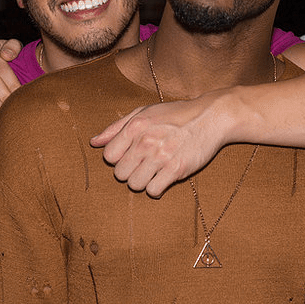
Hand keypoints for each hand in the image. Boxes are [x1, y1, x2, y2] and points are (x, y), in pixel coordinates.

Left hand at [90, 93, 227, 197]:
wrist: (210, 117)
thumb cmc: (175, 115)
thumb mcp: (144, 112)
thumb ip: (116, 127)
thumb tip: (94, 142)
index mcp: (135, 126)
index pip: (109, 156)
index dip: (118, 158)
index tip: (131, 155)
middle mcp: (145, 141)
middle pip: (120, 174)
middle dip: (129, 172)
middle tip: (143, 164)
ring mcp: (161, 156)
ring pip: (134, 185)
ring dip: (142, 181)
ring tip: (153, 171)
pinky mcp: (176, 169)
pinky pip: (153, 191)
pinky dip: (156, 188)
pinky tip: (163, 178)